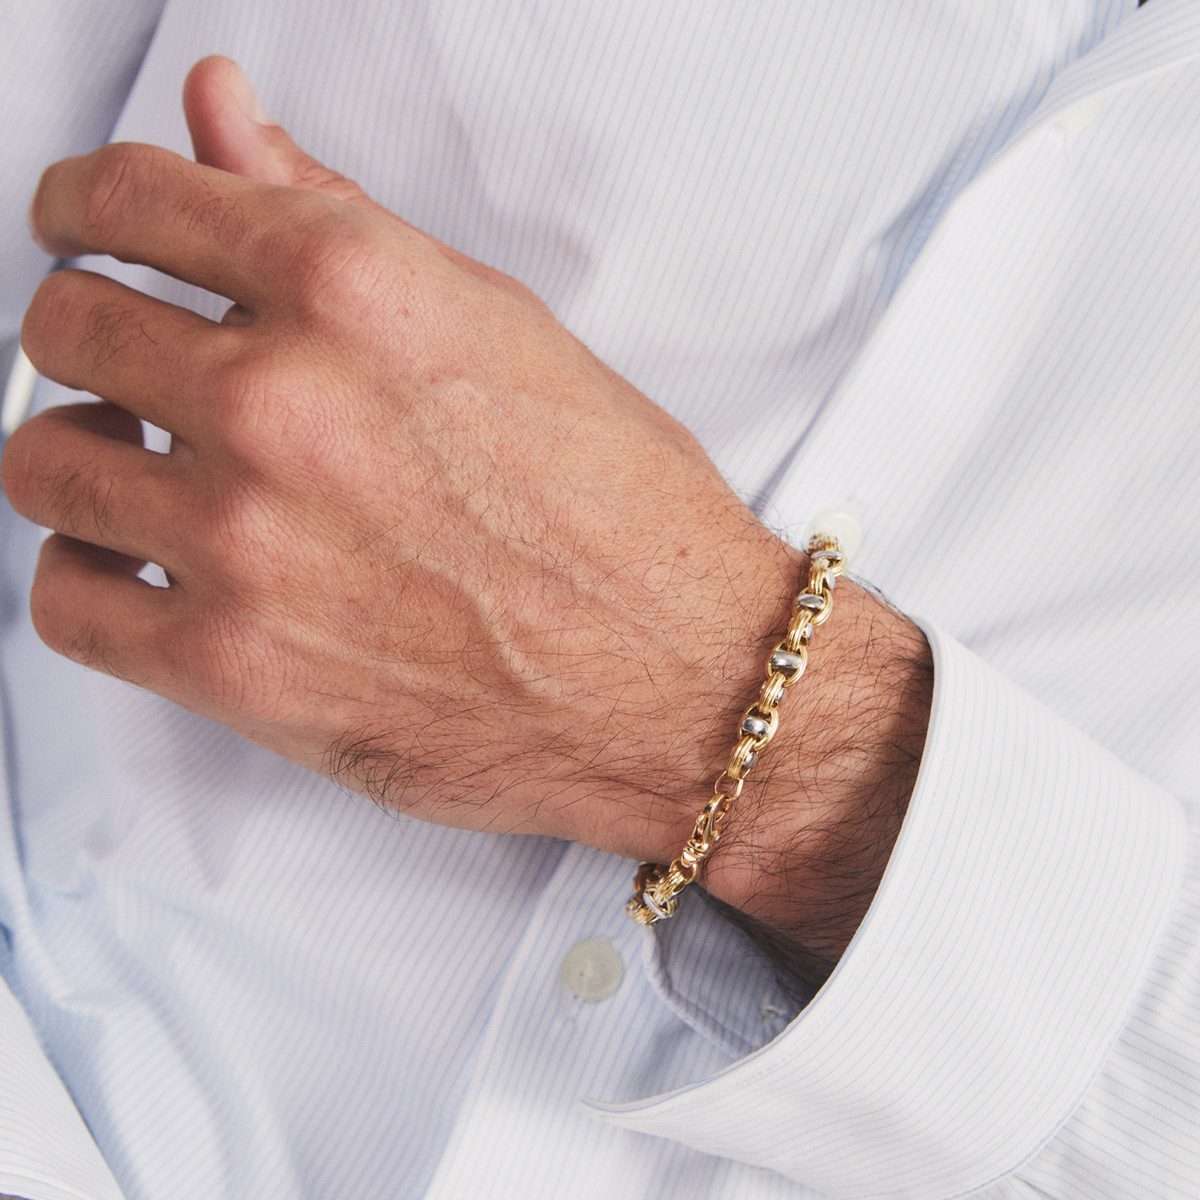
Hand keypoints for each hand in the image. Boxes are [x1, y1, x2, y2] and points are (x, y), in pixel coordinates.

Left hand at [3, 58, 930, 968]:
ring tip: (144, 472)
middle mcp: (284, 404)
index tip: (78, 225)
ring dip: (84, 455)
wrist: (679, 678)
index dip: (82, 203)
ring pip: (45, 465)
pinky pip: (68, 604)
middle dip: (91, 333)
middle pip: (68, 327)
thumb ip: (338, 219)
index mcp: (355, 292)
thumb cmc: (622, 515)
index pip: (128, 199)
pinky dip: (88, 578)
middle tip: (132, 365)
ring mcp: (247, 541)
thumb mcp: (500, 329)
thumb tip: (225, 118)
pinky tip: (147, 568)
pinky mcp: (236, 667)